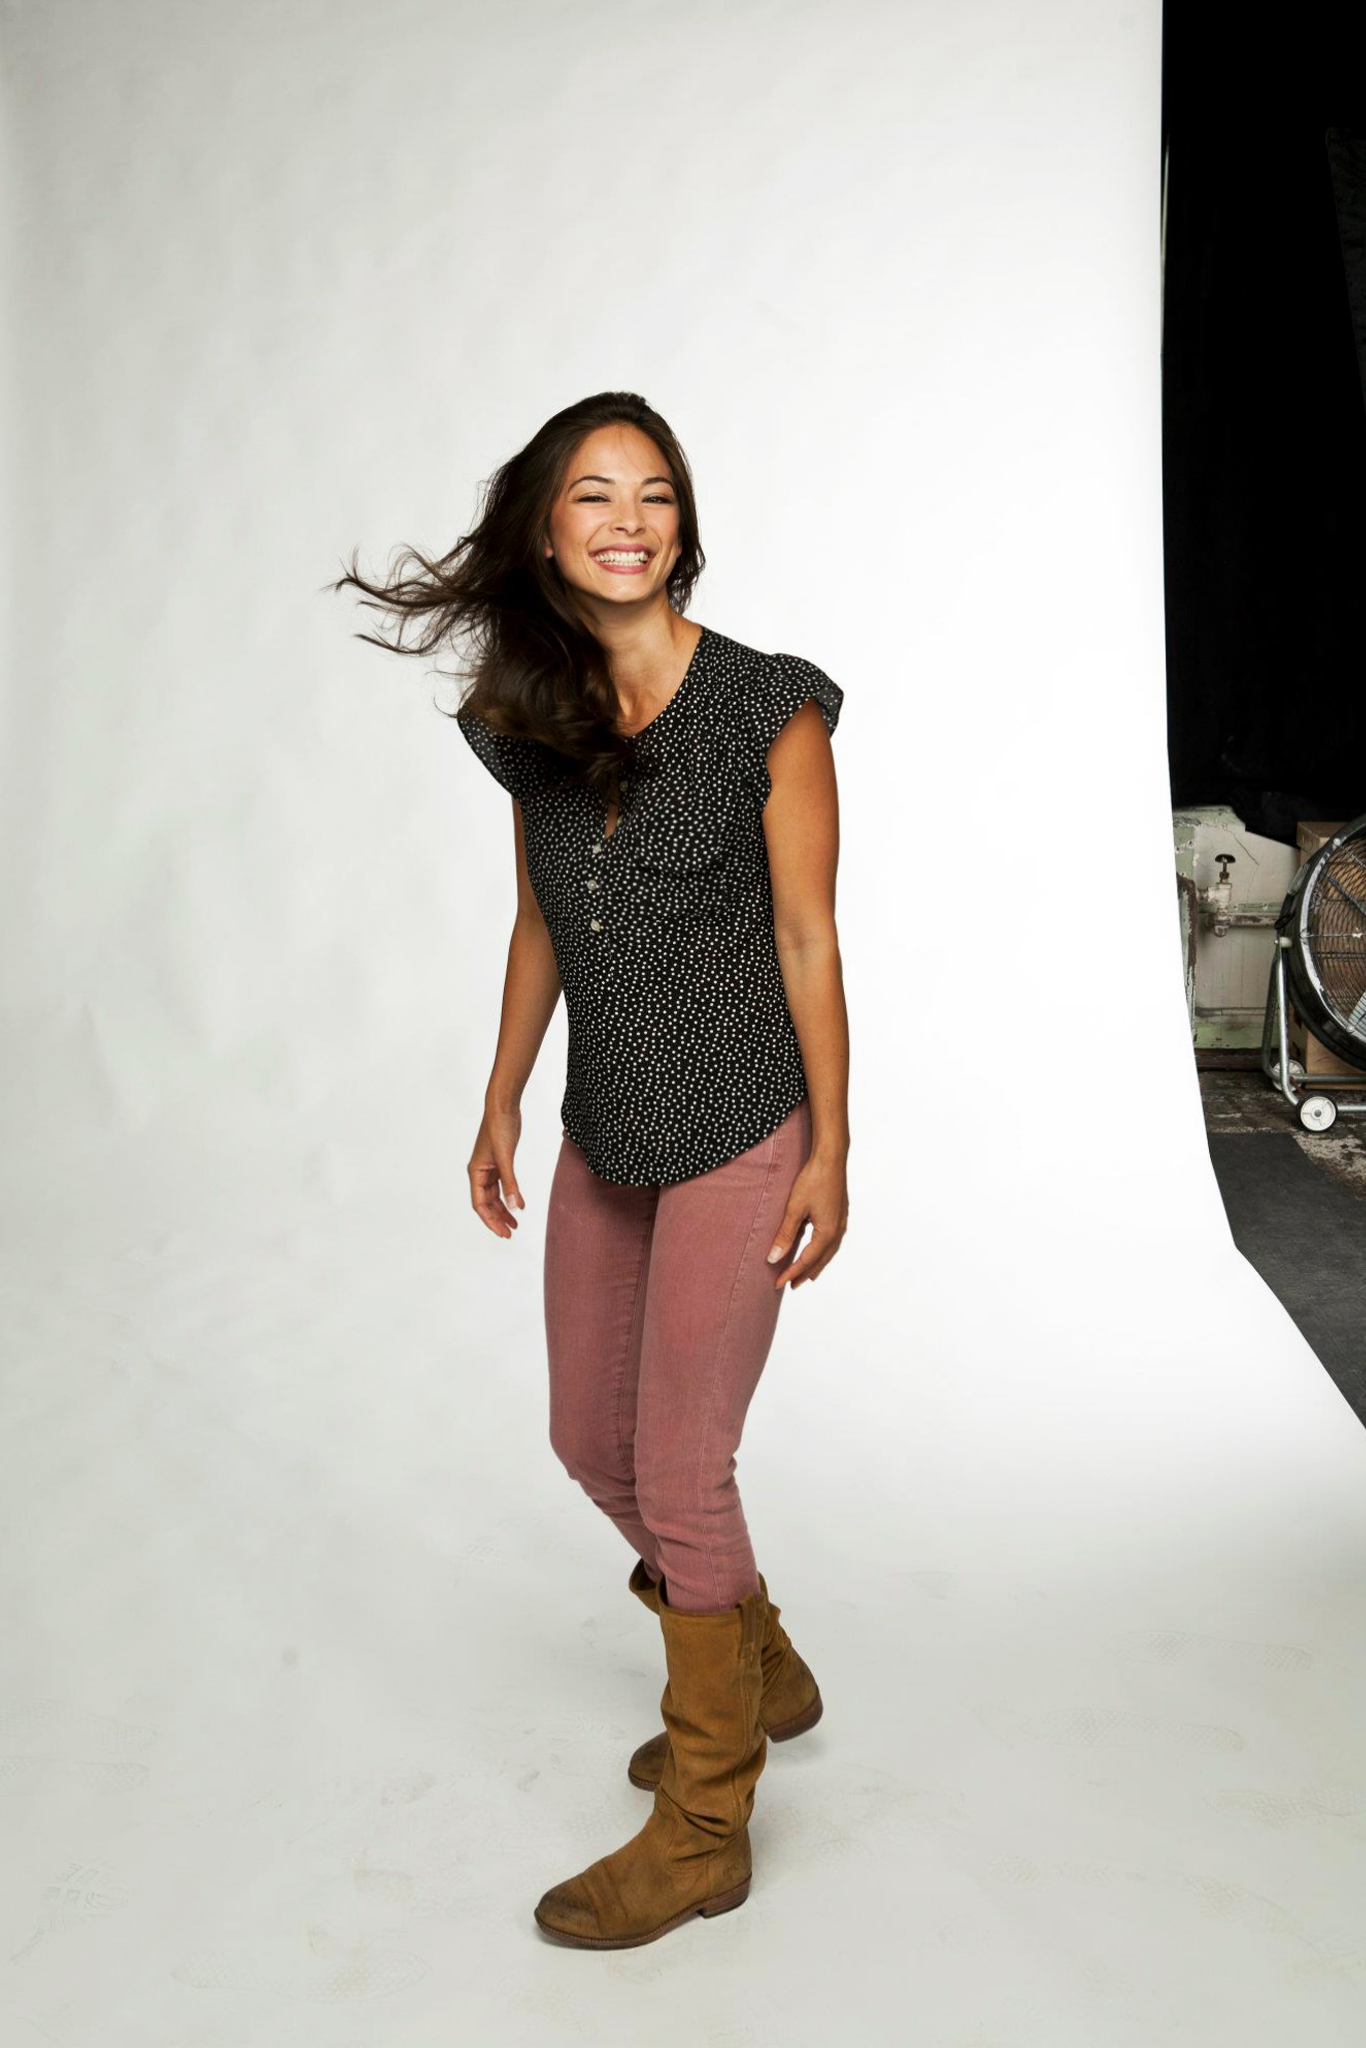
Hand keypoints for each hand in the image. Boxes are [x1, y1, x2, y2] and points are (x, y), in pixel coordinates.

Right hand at [469, 1104, 525, 1238]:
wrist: (504, 1107)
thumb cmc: (499, 1128)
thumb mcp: (506, 1158)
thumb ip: (511, 1184)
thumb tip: (516, 1207)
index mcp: (475, 1172)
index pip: (480, 1204)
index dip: (490, 1220)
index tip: (502, 1233)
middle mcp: (480, 1172)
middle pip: (487, 1203)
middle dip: (497, 1219)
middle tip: (510, 1234)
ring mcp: (490, 1168)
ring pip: (495, 1196)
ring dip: (504, 1210)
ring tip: (515, 1225)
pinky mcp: (500, 1162)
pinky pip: (503, 1185)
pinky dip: (511, 1195)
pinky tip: (520, 1204)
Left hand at [766, 1151, 847, 1288]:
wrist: (831, 1158)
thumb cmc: (813, 1180)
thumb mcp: (794, 1209)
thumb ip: (785, 1235)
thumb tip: (774, 1259)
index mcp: (827, 1233)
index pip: (806, 1261)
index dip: (790, 1273)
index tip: (778, 1284)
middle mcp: (838, 1231)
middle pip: (820, 1260)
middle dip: (804, 1273)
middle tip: (790, 1285)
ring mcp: (841, 1223)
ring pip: (828, 1252)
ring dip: (815, 1264)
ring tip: (806, 1274)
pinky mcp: (840, 1214)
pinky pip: (832, 1242)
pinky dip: (823, 1251)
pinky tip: (818, 1249)